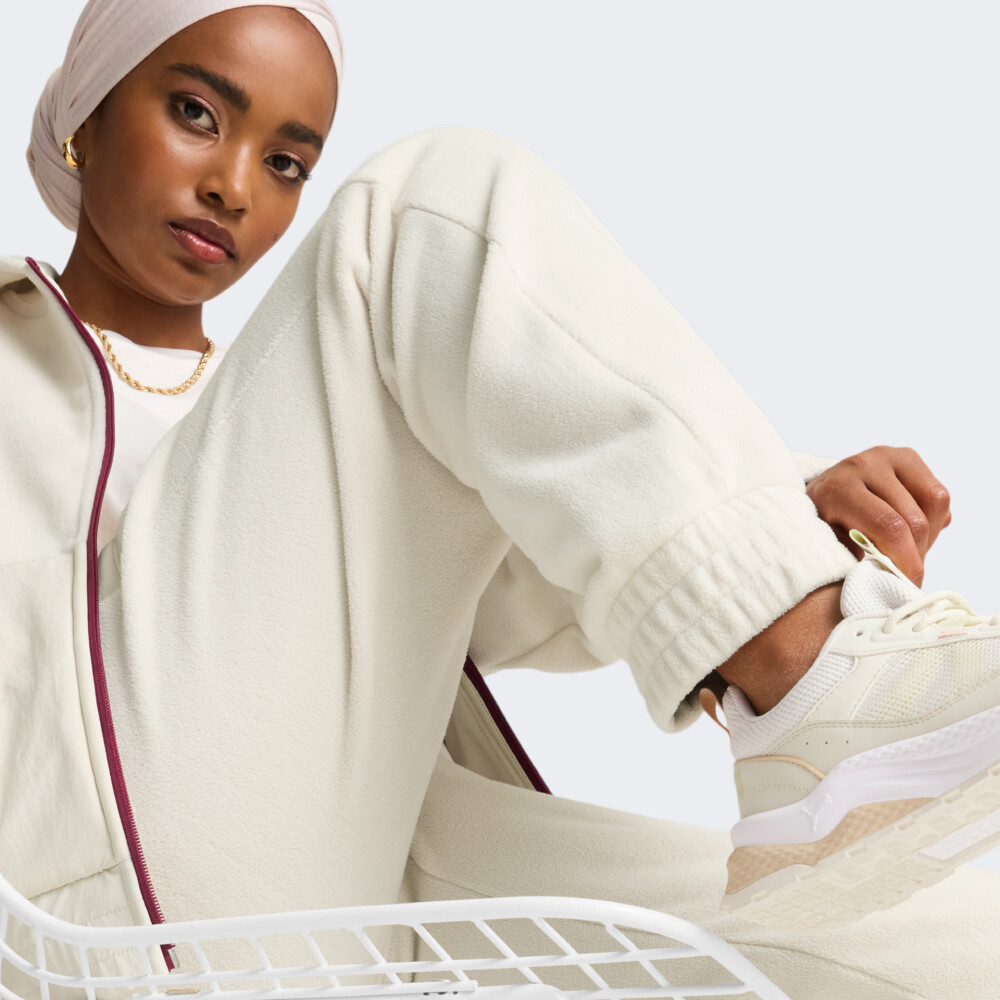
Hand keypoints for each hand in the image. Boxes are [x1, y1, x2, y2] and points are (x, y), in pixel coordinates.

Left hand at [806, 445, 950, 585]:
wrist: (820, 494)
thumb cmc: (824, 527)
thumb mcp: (830, 546)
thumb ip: (856, 560)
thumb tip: (888, 581)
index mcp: (838, 489)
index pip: (889, 527)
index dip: (907, 560)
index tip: (909, 584)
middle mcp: (863, 466)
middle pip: (914, 519)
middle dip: (918, 554)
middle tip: (908, 574)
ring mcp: (887, 457)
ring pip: (934, 504)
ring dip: (928, 536)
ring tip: (908, 550)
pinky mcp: (906, 457)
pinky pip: (938, 494)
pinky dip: (934, 518)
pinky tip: (912, 529)